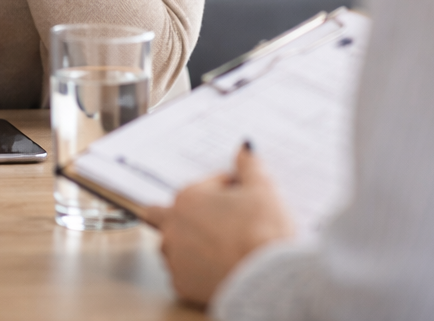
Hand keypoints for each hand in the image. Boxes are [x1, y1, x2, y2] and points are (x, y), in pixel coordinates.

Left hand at [140, 143, 295, 307]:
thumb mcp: (263, 190)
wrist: (268, 279)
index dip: (223, 188)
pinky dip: (196, 272)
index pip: (202, 186)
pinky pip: (183, 274)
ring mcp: (175, 258)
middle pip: (165, 215)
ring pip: (172, 247)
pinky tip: (216, 269)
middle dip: (183, 214)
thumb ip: (250, 165)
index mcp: (188, 199)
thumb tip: (246, 148)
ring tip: (217, 248)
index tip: (239, 195)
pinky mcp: (182, 285)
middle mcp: (173, 227)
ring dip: (187, 244)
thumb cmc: (264, 231)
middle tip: (210, 220)